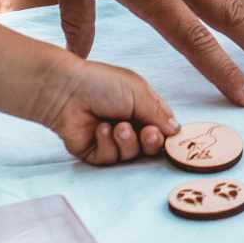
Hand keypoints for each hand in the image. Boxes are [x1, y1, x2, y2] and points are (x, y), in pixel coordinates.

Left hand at [32, 52, 180, 164]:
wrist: (66, 91)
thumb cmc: (102, 83)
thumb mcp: (138, 92)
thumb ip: (158, 113)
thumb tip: (177, 131)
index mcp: (142, 106)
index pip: (162, 126)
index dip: (167, 132)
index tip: (170, 134)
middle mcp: (129, 123)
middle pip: (151, 145)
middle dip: (151, 141)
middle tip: (148, 133)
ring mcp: (112, 139)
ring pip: (131, 154)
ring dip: (126, 141)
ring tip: (116, 126)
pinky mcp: (95, 152)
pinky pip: (110, 159)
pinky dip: (107, 144)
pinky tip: (99, 129)